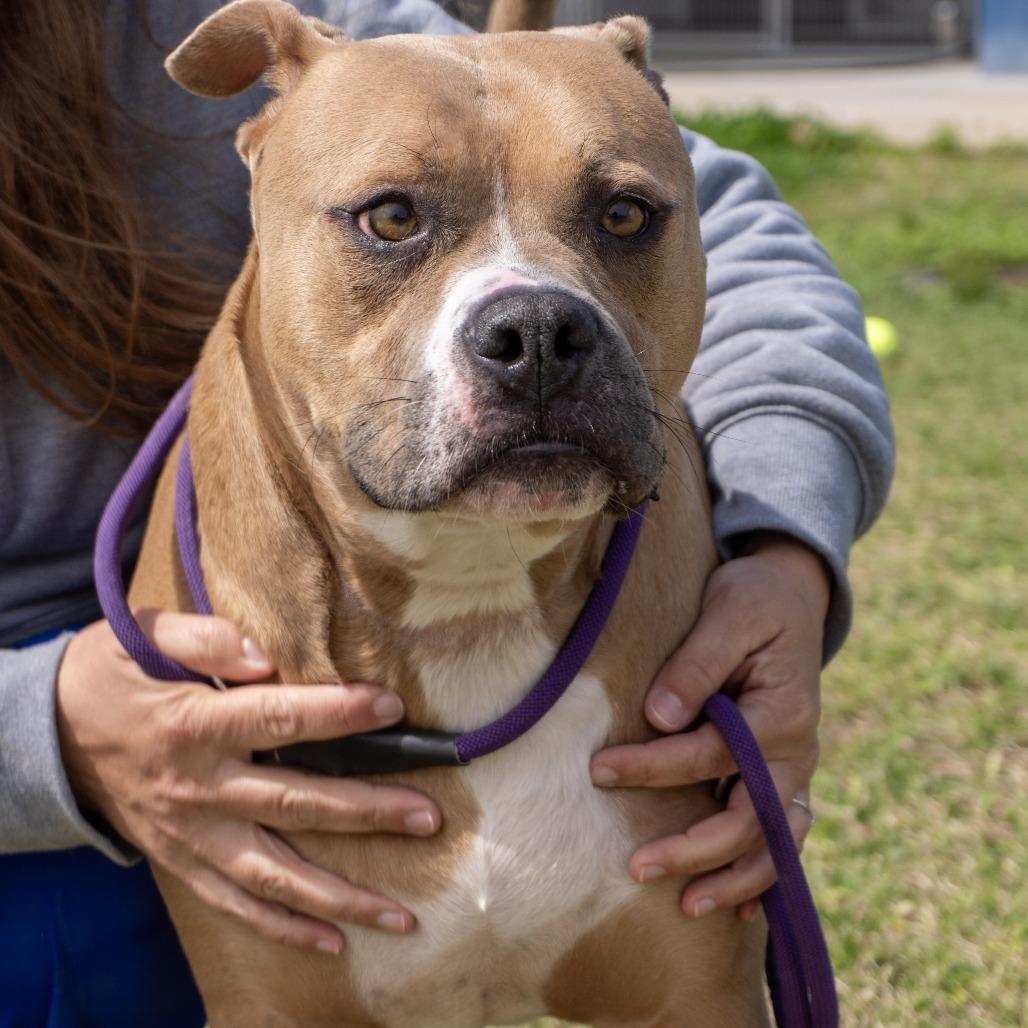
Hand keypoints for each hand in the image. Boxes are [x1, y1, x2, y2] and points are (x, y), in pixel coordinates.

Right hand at [56, 611, 440, 953]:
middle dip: (366, 812)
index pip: (278, 718)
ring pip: (274, 873)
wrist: (45, 738)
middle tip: (428, 817)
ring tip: (401, 914)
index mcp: (193, 723)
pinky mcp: (182, 862)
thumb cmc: (105, 676)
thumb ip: (204, 637)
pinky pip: (235, 904)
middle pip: (295, 802)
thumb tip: (263, 652)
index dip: (337, 714)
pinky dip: (283, 928)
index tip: (391, 706)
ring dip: (340, 895)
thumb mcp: (139, 637)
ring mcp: (190, 835)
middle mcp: (198, 788)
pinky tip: (333, 942)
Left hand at [590, 534, 827, 920]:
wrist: (791, 595)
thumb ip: (696, 664)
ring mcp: (796, 768)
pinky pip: (782, 836)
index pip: (711, 753)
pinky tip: (735, 908)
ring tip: (687, 907)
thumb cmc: (753, 600)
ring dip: (733, 878)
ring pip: (773, 842)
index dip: (654, 767)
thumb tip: (658, 717)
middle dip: (692, 848)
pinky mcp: (785, 774)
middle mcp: (797, 750)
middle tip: (635, 869)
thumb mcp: (728, 613)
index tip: (599, 770)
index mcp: (782, 710)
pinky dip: (762, 873)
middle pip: (748, 818)